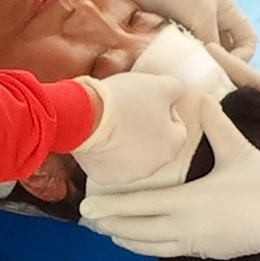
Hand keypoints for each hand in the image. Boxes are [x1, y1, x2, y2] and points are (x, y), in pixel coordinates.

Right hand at [70, 70, 192, 186]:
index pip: (176, 126)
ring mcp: (128, 174)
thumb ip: (175, 89)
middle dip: (144, 127)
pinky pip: (109, 162)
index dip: (162, 109)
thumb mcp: (159, 84)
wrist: (83, 115)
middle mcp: (154, 166)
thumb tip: (176, 92)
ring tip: (111, 120)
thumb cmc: (124, 100)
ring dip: (125, 140)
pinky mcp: (104, 176)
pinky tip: (98, 134)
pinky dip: (106, 151)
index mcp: (172, 145)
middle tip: (128, 109)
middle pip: (154, 143)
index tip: (147, 100)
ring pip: (131, 155)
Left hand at [81, 101, 259, 260]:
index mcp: (188, 201)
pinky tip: (142, 240)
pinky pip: (167, 250)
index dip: (110, 207)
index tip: (87, 205)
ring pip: (149, 246)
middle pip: (136, 231)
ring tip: (108, 231)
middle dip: (110, 225)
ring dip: (126, 239)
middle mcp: (185, 227)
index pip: (138, 207)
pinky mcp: (207, 251)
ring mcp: (195, 243)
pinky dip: (148, 245)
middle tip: (88, 220)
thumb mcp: (239, 150)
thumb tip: (204, 96)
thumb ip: (217, 125)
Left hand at [114, 0, 256, 59]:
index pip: (248, 42)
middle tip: (203, 76)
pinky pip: (180, 51)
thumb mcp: (202, 15)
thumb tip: (214, 70)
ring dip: (195, 63)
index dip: (243, 57)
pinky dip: (178, 59)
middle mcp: (212, 20)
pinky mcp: (169, 30)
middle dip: (217, 65)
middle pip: (224, 52)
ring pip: (201, 54)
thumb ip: (212, 43)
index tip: (224, 66)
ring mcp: (190, 25)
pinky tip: (170, 63)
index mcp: (228, 12)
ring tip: (185, 70)